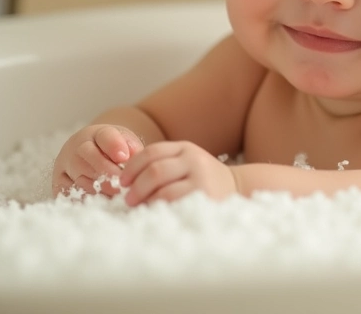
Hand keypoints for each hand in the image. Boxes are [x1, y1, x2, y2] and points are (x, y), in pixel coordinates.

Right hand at [52, 124, 143, 196]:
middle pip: (92, 162)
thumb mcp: (125, 141)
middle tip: (125, 187)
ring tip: (117, 197)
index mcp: (96, 133)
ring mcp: (65, 166)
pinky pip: (70, 195)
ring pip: (82, 181)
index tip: (124, 157)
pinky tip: (100, 204)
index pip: (105, 137)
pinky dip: (85, 201)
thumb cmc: (112, 149)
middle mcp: (76, 148)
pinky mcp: (58, 184)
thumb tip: (136, 156)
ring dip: (101, 191)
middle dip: (110, 176)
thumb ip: (132, 147)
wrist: (89, 152)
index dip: (114, 146)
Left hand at [118, 141, 237, 205]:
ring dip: (145, 200)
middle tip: (127, 199)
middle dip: (136, 186)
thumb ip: (163, 163)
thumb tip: (125, 178)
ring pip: (162, 189)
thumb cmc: (203, 178)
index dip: (132, 167)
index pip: (152, 152)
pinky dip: (159, 208)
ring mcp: (200, 177)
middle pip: (154, 170)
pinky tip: (154, 213)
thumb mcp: (186, 163)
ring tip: (138, 208)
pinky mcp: (204, 195)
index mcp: (185, 148)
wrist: (237, 186)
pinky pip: (174, 202)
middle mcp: (193, 159)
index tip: (122, 182)